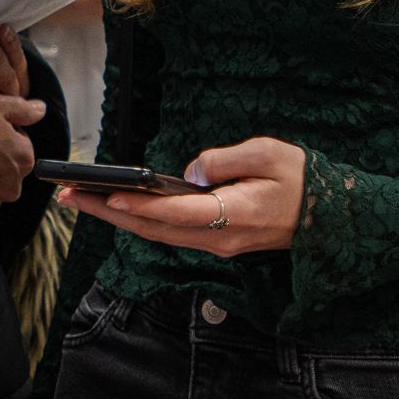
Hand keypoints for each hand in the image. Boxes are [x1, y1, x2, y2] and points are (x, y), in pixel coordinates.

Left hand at [57, 137, 305, 257]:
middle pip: (154, 230)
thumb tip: (191, 170)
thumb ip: (226, 159)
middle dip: (107, 213)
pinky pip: (169, 233)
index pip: (176, 214)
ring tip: (79, 199)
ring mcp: (217, 244)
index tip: (107, 197)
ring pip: (157, 235)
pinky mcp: (216, 240)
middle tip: (67, 196)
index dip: (140, 207)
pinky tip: (116, 208)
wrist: (331, 218)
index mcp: (234, 216)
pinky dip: (138, 221)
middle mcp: (219, 239)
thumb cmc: (302, 181)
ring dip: (116, 219)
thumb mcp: (270, 154)